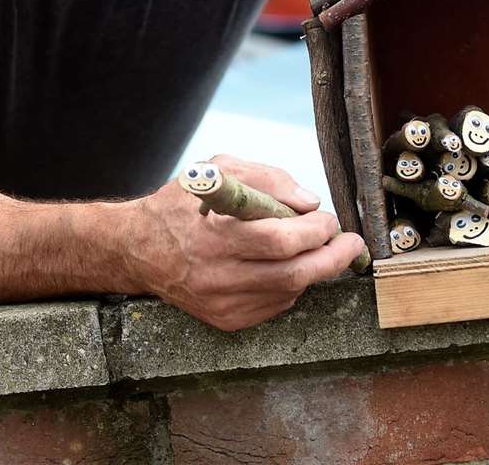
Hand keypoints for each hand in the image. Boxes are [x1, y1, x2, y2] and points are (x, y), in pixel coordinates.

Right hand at [123, 154, 367, 330]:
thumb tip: (309, 202)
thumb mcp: (219, 170)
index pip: (281, 240)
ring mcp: (221, 302)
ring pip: (288, 292)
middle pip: (294, 274)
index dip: (315, 230)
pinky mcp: (224, 319)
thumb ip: (267, 179)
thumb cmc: (182, 204)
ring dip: (313, 270)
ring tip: (317, 250)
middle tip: (350, 243)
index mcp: (216, 234)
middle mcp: (218, 274)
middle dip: (332, 258)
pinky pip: (274, 306)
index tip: (329, 219)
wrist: (138, 248)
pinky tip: (286, 268)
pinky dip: (291, 286)